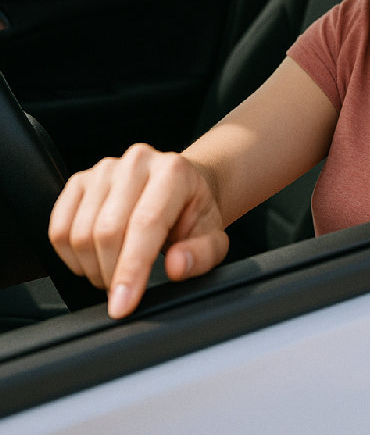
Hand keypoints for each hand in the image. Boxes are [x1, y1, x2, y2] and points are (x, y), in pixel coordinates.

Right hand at [49, 143, 228, 318]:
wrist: (184, 186)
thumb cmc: (194, 212)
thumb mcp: (213, 237)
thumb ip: (202, 254)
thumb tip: (177, 265)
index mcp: (173, 171)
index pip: (145, 223)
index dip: (131, 269)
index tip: (122, 304)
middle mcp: (137, 162)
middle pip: (107, 230)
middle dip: (112, 273)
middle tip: (125, 289)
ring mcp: (105, 169)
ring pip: (80, 232)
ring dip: (92, 268)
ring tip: (115, 272)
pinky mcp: (80, 181)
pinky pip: (59, 229)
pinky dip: (71, 257)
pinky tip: (95, 260)